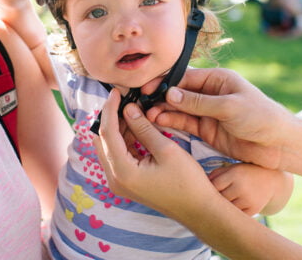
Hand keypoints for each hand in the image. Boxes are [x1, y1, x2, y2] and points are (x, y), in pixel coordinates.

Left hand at [93, 89, 221, 221]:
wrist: (199, 210)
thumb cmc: (188, 182)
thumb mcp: (167, 149)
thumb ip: (144, 128)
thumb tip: (128, 108)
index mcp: (122, 171)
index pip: (107, 133)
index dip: (110, 109)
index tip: (116, 91)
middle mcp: (114, 179)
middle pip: (102, 140)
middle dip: (111, 117)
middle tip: (124, 99)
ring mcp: (119, 183)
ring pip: (109, 147)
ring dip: (118, 128)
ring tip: (132, 109)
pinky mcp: (127, 182)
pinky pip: (118, 156)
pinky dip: (124, 139)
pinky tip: (137, 126)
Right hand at [145, 68, 300, 169]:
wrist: (280, 145)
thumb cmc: (261, 117)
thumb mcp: (230, 107)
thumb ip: (200, 102)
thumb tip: (170, 94)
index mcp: (217, 80)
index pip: (185, 78)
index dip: (165, 83)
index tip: (147, 89)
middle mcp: (210, 94)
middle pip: (178, 93)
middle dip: (159, 98)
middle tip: (140, 104)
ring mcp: (207, 113)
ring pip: (178, 110)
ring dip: (162, 112)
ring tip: (145, 115)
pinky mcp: (206, 130)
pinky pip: (184, 124)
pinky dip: (171, 123)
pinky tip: (158, 123)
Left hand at [209, 163, 292, 215]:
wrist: (271, 180)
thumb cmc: (244, 173)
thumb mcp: (231, 169)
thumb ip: (215, 175)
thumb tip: (200, 186)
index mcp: (234, 174)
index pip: (214, 186)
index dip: (208, 190)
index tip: (204, 192)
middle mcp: (241, 187)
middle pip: (219, 199)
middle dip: (213, 200)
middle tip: (207, 203)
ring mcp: (248, 199)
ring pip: (227, 209)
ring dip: (222, 209)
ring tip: (217, 208)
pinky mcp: (254, 209)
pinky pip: (237, 216)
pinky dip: (232, 215)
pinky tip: (229, 212)